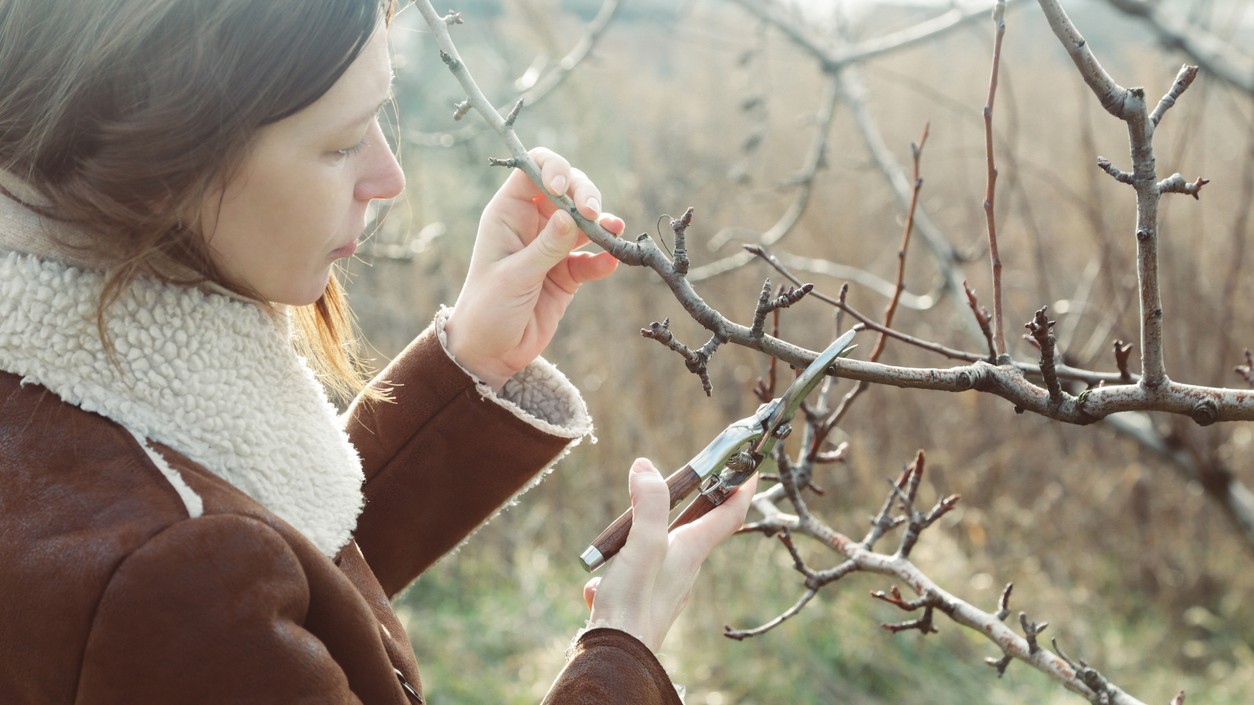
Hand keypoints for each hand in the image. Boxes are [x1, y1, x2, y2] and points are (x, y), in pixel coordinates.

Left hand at [444, 148, 623, 389]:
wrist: (490, 353)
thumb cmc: (488, 310)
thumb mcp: (515, 276)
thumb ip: (546, 247)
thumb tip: (572, 216)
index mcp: (508, 214)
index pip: (534, 170)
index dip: (554, 169)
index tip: (565, 190)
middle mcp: (531, 224)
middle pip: (567, 190)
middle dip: (586, 195)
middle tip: (595, 215)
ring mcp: (551, 247)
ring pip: (584, 221)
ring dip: (602, 224)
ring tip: (613, 232)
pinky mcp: (567, 273)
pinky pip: (591, 257)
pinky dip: (603, 258)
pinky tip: (610, 262)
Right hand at [582, 458, 757, 652]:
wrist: (616, 657)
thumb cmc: (633, 603)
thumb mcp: (642, 544)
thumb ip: (648, 504)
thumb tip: (646, 467)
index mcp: (692, 550)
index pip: (729, 513)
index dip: (742, 487)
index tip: (752, 466)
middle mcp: (686, 568)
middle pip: (698, 528)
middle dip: (693, 503)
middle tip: (686, 481)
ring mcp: (666, 587)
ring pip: (659, 552)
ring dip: (641, 539)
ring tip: (617, 543)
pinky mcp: (645, 602)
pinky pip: (634, 577)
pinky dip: (617, 573)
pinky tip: (598, 586)